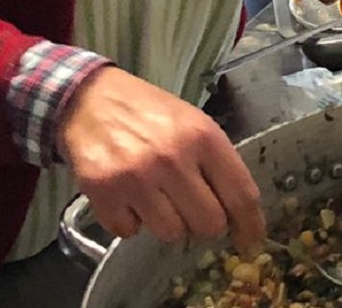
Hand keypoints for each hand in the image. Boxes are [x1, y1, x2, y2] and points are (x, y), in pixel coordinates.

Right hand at [57, 67, 265, 252]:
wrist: (90, 99)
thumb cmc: (150, 113)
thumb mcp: (194, 123)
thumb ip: (217, 163)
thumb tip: (239, 212)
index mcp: (203, 137)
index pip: (241, 194)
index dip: (250, 225)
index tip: (251, 241)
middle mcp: (173, 159)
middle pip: (209, 224)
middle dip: (205, 223)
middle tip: (194, 210)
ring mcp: (137, 178)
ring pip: (171, 233)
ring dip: (167, 223)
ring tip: (157, 197)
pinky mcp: (104, 193)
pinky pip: (129, 232)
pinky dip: (131, 222)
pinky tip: (128, 198)